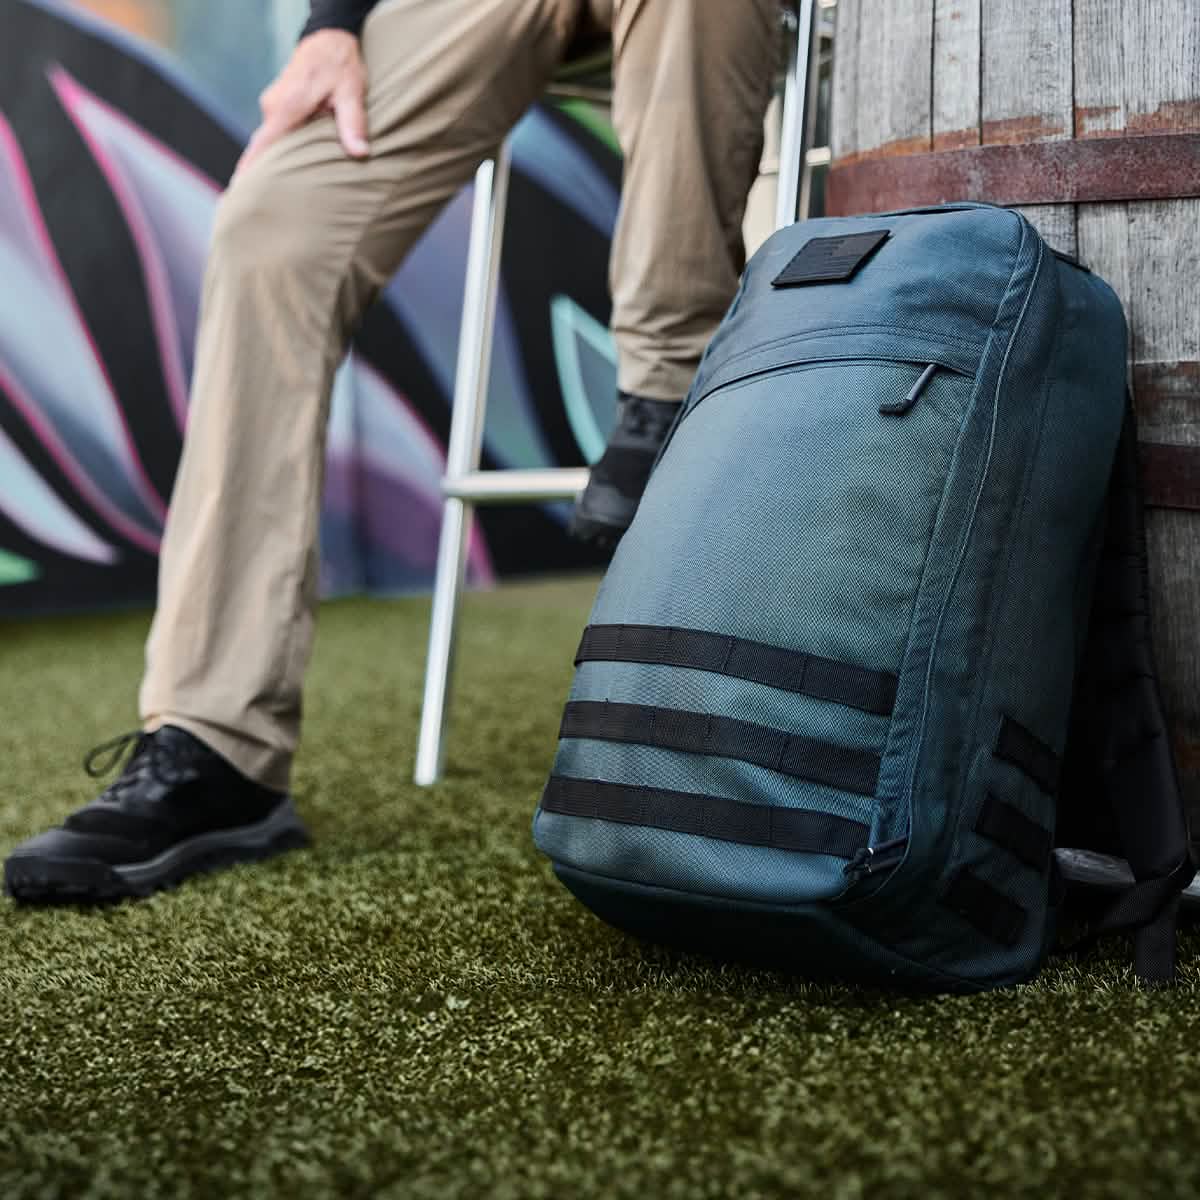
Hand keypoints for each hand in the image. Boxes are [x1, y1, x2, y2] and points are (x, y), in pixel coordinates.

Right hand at [236, 30, 367, 176]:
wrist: (328, 39)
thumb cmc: (340, 64)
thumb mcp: (351, 93)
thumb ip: (354, 123)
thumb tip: (360, 152)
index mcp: (288, 106)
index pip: (263, 143)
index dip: (250, 166)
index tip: (240, 187)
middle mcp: (274, 106)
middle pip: (266, 147)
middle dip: (266, 173)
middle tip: (266, 202)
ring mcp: (274, 105)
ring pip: (273, 140)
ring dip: (279, 161)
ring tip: (283, 190)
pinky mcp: (279, 106)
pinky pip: (278, 132)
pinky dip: (284, 148)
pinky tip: (293, 166)